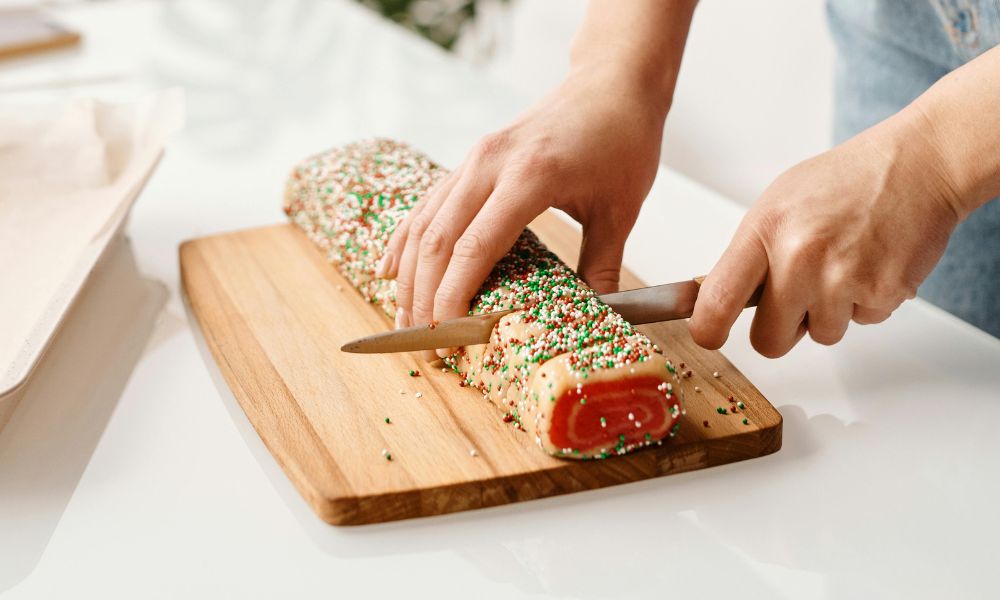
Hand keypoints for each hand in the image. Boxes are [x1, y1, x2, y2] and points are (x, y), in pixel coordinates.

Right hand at [379, 69, 669, 356]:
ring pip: (424, 221)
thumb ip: (603, 267)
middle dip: (423, 296)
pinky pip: (428, 203)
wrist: (612, 82)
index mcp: (529, 176)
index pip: (473, 247)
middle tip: (423, 342)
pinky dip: (406, 239)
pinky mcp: (471, 158)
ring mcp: (475, 157)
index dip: (453, 297)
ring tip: (403, 318)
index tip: (449, 338)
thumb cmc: (623, 140)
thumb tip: (595, 319)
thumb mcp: (622, 209)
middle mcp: (490, 163)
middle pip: (437, 239)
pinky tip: (390, 268)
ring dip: (408, 273)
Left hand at [689, 114, 962, 356]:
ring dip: (829, 312)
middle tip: (795, 301)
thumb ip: (749, 255)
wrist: (917, 165)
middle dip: (780, 330)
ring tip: (843, 265)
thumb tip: (717, 300)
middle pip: (768, 341)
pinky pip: (861, 322)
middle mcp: (799, 258)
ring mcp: (842, 279)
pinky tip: (871, 263)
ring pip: (820, 335)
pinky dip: (865, 302)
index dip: (708, 329)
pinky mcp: (882, 292)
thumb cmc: (844, 183)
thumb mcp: (777, 205)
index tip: (711, 335)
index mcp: (764, 232)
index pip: (716, 301)